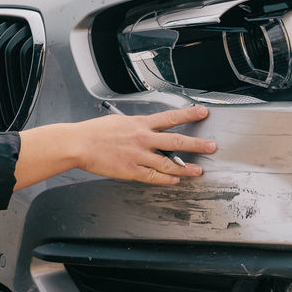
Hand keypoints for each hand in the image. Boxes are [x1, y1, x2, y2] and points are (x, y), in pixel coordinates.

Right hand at [75, 106, 216, 185]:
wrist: (79, 143)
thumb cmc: (96, 132)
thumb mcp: (120, 122)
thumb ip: (137, 127)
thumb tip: (150, 129)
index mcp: (140, 123)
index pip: (170, 117)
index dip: (189, 114)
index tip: (202, 112)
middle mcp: (142, 138)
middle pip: (175, 140)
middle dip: (196, 143)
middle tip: (211, 146)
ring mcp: (138, 155)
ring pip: (168, 162)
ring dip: (186, 167)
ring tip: (198, 170)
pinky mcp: (131, 170)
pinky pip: (154, 176)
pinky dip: (167, 179)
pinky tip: (176, 179)